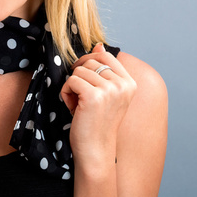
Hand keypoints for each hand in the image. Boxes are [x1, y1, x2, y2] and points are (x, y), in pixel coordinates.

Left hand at [60, 44, 135, 170]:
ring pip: (79, 71)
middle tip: (82, 98)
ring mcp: (109, 90)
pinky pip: (71, 81)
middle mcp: (123, 85)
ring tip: (79, 105)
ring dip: (72, 87)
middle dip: (80, 77)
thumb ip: (105, 70)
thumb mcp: (107, 94)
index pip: (107, 56)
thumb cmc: (98, 123)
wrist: (96, 150)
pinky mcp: (93, 96)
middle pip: (91, 62)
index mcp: (129, 83)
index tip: (84, 77)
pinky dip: (66, 94)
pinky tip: (73, 108)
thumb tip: (98, 45)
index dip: (90, 61)